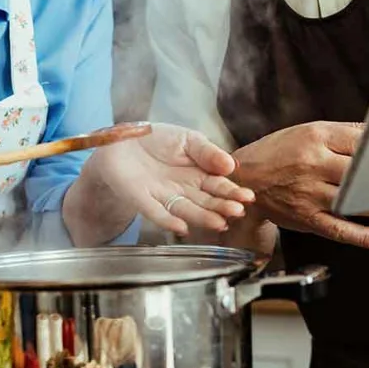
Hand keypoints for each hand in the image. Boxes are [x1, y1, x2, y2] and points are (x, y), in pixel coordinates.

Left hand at [82, 123, 254, 235]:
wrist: (122, 139)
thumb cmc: (157, 139)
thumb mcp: (188, 139)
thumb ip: (208, 152)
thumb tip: (231, 165)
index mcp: (198, 174)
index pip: (218, 186)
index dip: (232, 192)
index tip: (247, 197)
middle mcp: (184, 190)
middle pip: (205, 201)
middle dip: (221, 207)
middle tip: (237, 211)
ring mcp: (164, 197)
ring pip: (186, 210)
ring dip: (202, 217)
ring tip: (219, 222)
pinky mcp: (141, 200)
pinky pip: (156, 213)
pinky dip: (168, 221)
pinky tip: (181, 228)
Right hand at [233, 122, 368, 249]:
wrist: (243, 179)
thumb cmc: (278, 153)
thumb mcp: (306, 131)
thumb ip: (343, 134)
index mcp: (314, 137)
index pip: (359, 141)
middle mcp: (311, 164)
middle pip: (359, 172)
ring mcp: (308, 193)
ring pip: (353, 202)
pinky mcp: (305, 218)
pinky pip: (338, 230)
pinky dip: (363, 237)